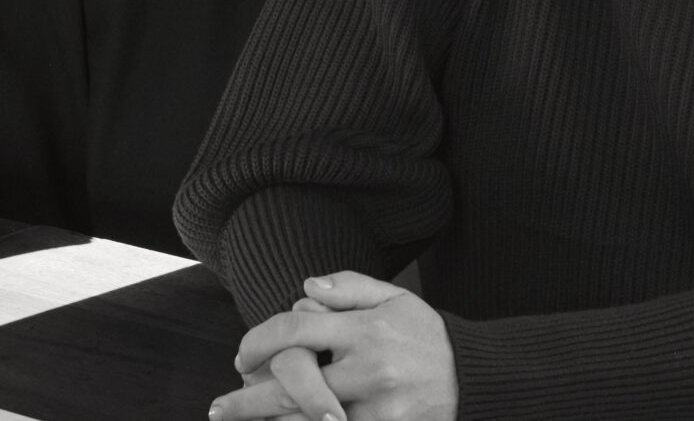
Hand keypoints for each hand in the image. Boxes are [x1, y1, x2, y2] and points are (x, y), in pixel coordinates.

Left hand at [213, 272, 457, 420]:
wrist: (473, 378)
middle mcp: (368, 369)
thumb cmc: (427, 336)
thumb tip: (305, 286)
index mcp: (366, 330)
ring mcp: (376, 408)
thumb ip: (351, 289)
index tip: (242, 354)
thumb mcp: (396, 298)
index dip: (261, 340)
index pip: (298, 328)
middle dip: (248, 399)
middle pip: (292, 384)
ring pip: (307, 420)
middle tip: (220, 407)